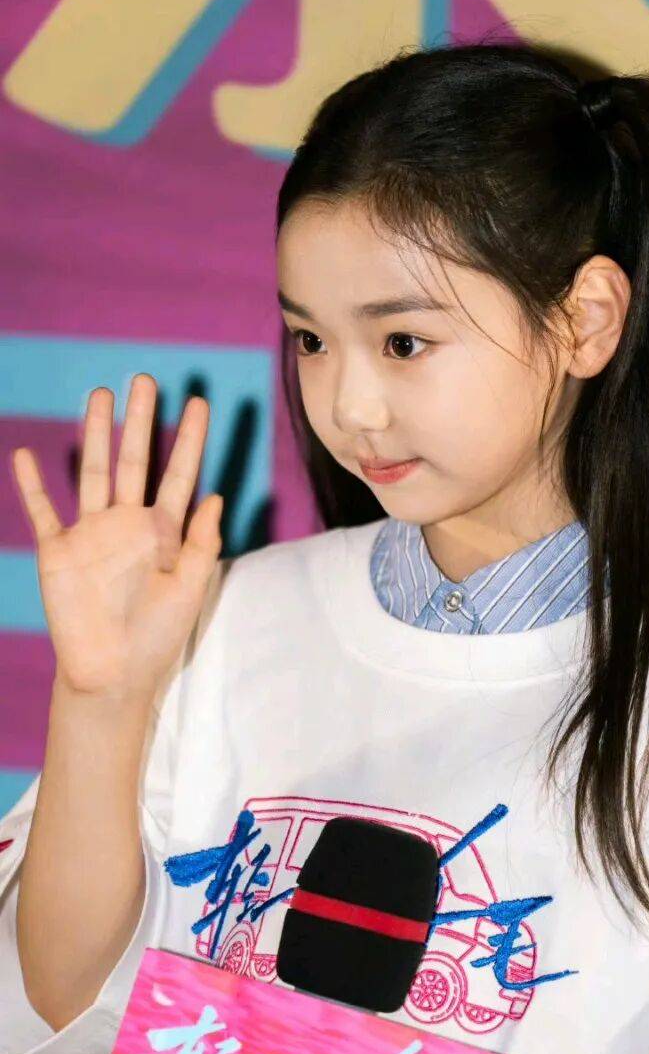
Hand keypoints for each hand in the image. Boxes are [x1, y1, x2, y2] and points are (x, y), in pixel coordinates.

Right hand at [10, 373, 222, 701]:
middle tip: (145, 380)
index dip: (190, 440)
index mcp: (163, 531)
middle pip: (135, 460)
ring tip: (98, 395)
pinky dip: (33, 484)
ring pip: (93, 472)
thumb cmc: (157, 635)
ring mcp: (91, 534)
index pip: (180, 474)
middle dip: (140, 421)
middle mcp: (127, 524)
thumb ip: (201, 542)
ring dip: (95, 435)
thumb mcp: (190, 588)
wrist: (113, 673)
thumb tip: (217, 496)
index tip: (199, 403)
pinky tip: (27, 453)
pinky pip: (43, 511)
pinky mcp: (58, 551)